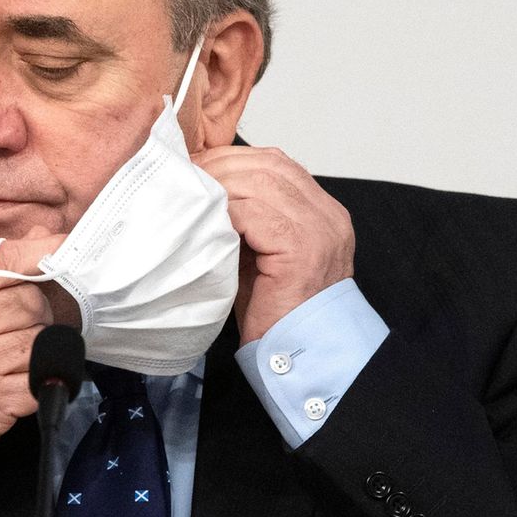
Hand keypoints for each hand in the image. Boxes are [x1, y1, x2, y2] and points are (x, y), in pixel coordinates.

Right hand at [0, 234, 66, 439]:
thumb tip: (44, 235)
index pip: (2, 261)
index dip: (40, 251)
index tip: (64, 243)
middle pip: (30, 301)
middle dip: (35, 308)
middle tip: (17, 320)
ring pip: (40, 338)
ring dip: (37, 341)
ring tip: (11, 347)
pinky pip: (39, 378)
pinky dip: (38, 375)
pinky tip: (15, 374)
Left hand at [193, 145, 355, 344]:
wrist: (299, 356)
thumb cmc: (276, 313)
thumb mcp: (261, 253)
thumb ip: (250, 218)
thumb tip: (207, 186)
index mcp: (323, 213)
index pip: (278, 164)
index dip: (235, 160)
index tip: (199, 167)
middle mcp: (328, 216)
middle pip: (270, 165)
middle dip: (222, 166)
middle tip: (188, 176)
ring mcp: (320, 229)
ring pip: (262, 180)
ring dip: (221, 185)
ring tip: (193, 195)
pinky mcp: (302, 248)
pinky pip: (255, 211)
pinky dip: (227, 210)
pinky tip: (208, 219)